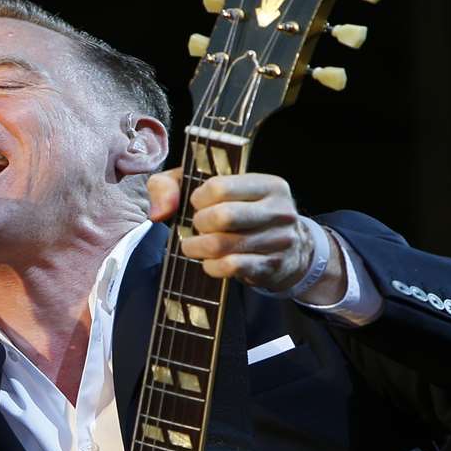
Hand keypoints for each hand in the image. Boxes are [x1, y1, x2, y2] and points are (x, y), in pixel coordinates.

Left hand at [147, 168, 339, 299]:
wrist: (291, 251)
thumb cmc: (243, 213)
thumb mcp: (213, 189)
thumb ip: (173, 186)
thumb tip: (159, 213)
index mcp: (268, 184)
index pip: (219, 186)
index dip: (197, 198)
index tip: (197, 205)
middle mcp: (279, 210)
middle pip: (222, 216)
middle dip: (198, 224)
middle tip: (196, 227)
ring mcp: (279, 240)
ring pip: (222, 245)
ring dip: (198, 247)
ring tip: (194, 245)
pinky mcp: (271, 266)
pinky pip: (229, 266)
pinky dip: (210, 266)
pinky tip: (209, 262)